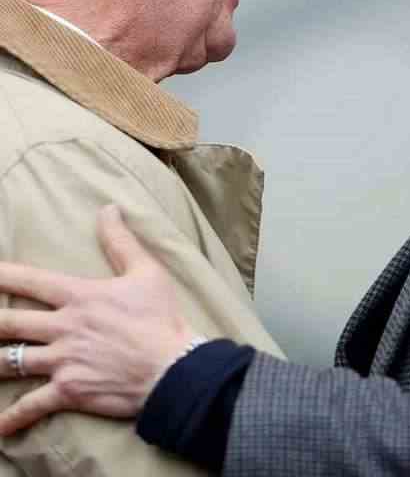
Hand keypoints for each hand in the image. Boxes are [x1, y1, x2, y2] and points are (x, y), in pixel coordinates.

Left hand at [0, 205, 195, 433]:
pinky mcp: (68, 390)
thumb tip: (108, 209)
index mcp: (79, 296)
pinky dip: (10, 418)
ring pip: (8, 362)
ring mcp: (63, 360)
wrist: (175, 367)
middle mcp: (63, 327)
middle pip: (6, 323)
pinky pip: (30, 405)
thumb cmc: (163, 319)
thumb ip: (121, 241)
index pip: (28, 280)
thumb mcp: (148, 272)